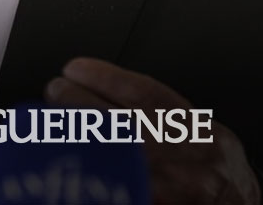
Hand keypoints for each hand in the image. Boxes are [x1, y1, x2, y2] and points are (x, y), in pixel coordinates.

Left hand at [45, 58, 260, 204]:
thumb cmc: (212, 169)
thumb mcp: (201, 132)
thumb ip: (160, 114)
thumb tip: (99, 94)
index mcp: (203, 132)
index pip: (149, 97)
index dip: (107, 79)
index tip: (74, 69)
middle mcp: (194, 161)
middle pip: (128, 128)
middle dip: (83, 108)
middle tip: (55, 93)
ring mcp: (181, 192)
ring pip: (123, 164)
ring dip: (81, 143)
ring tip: (51, 127)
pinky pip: (128, 193)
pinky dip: (101, 182)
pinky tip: (73, 173)